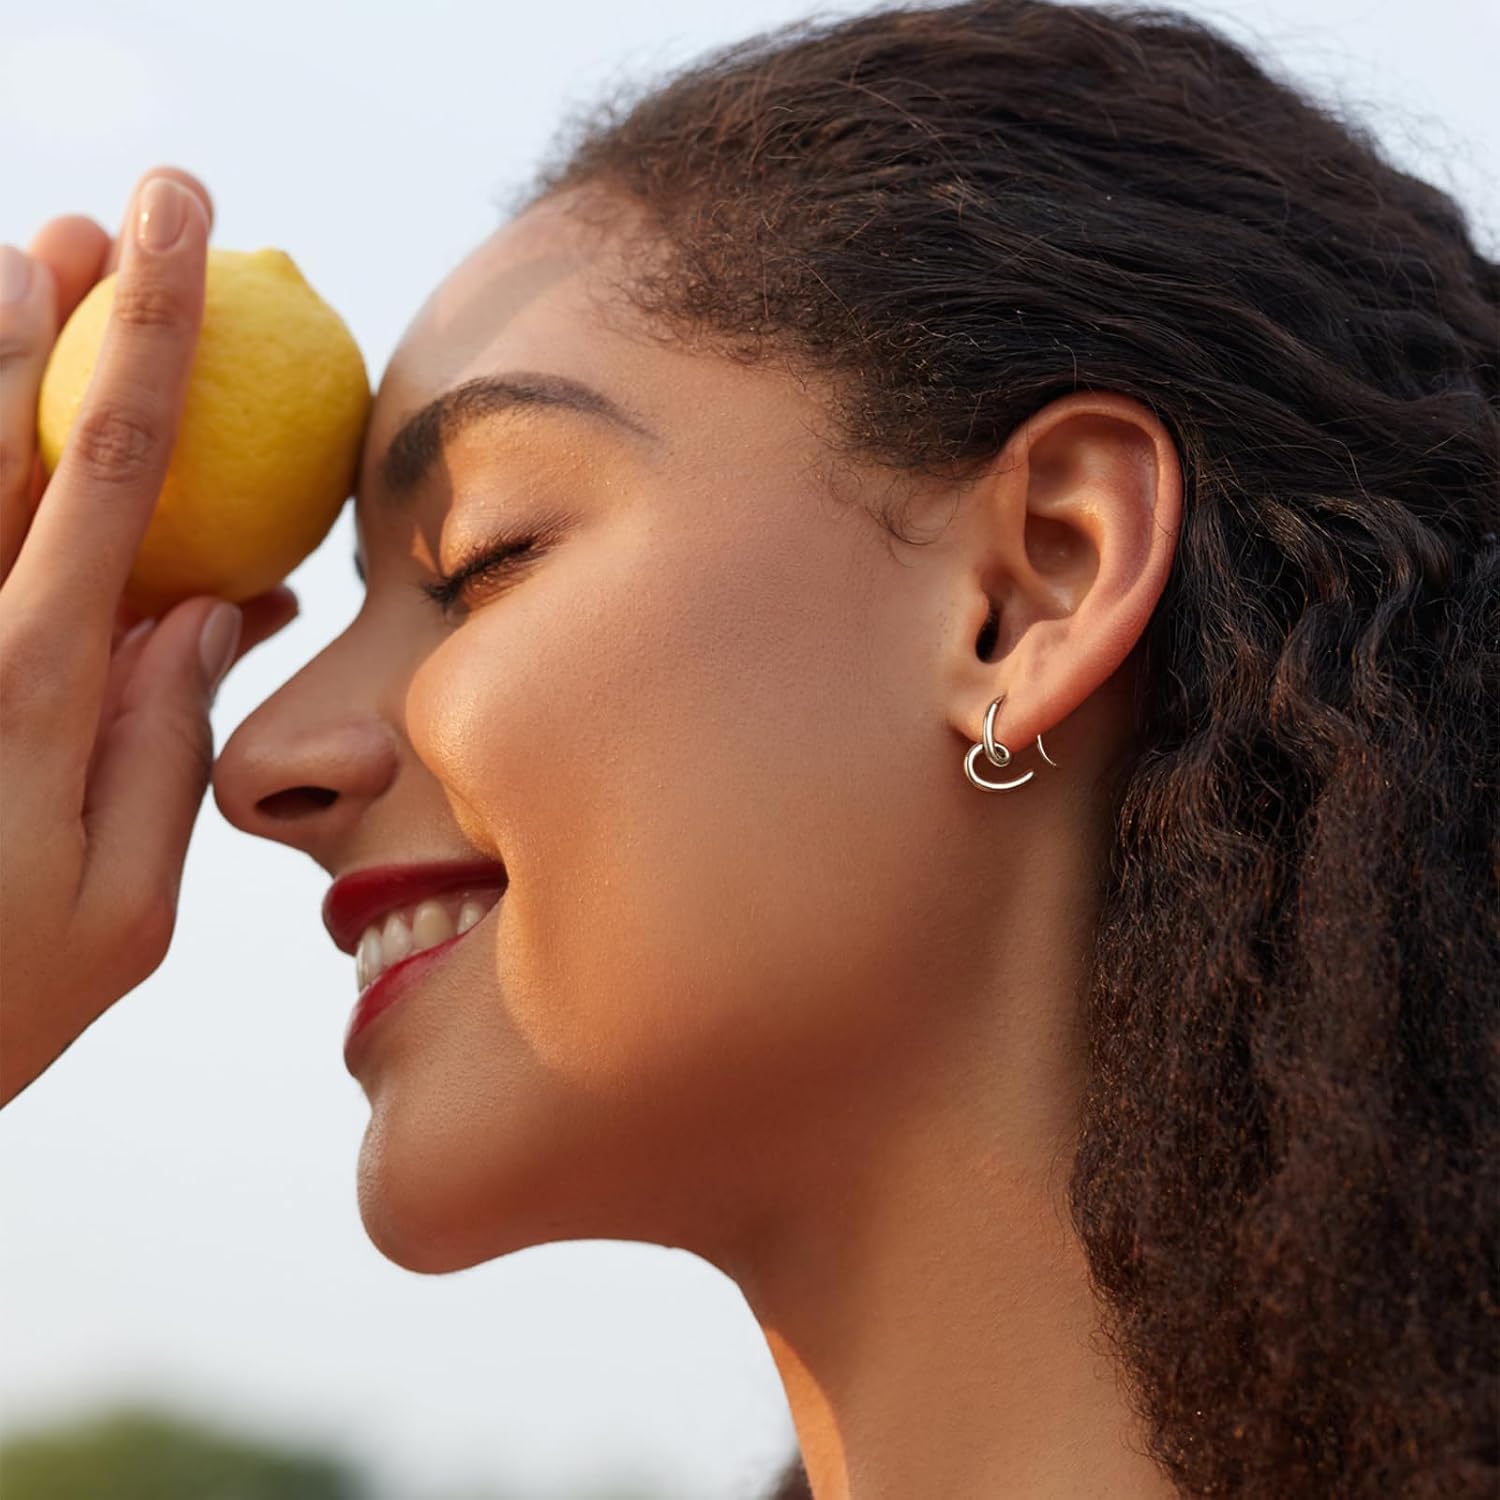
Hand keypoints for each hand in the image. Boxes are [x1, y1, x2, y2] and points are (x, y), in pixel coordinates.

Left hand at [0, 167, 300, 1107]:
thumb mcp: (125, 909)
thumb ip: (165, 748)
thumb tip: (204, 609)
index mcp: (30, 690)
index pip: (111, 475)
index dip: (157, 343)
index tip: (185, 237)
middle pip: (5, 432)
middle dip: (65, 309)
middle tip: (111, 217)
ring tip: (35, 263)